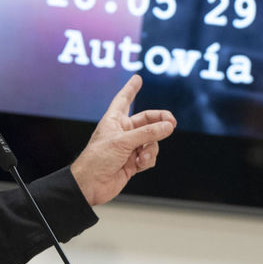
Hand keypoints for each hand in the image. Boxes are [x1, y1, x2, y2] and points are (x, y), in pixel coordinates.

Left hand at [69, 74, 175, 205]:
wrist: (91, 185)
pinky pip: (149, 156)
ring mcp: (128, 147)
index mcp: (114, 120)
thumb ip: (148, 133)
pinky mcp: (133, 162)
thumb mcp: (123, 142)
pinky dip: (148, 159)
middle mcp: (122, 132)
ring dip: (151, 148)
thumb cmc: (97, 159)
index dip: (131, 88)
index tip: (137, 78)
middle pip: (147, 121)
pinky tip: (140, 164)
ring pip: (151, 141)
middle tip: (172, 123)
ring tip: (142, 156)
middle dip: (159, 123)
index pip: (124, 99)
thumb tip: (168, 126)